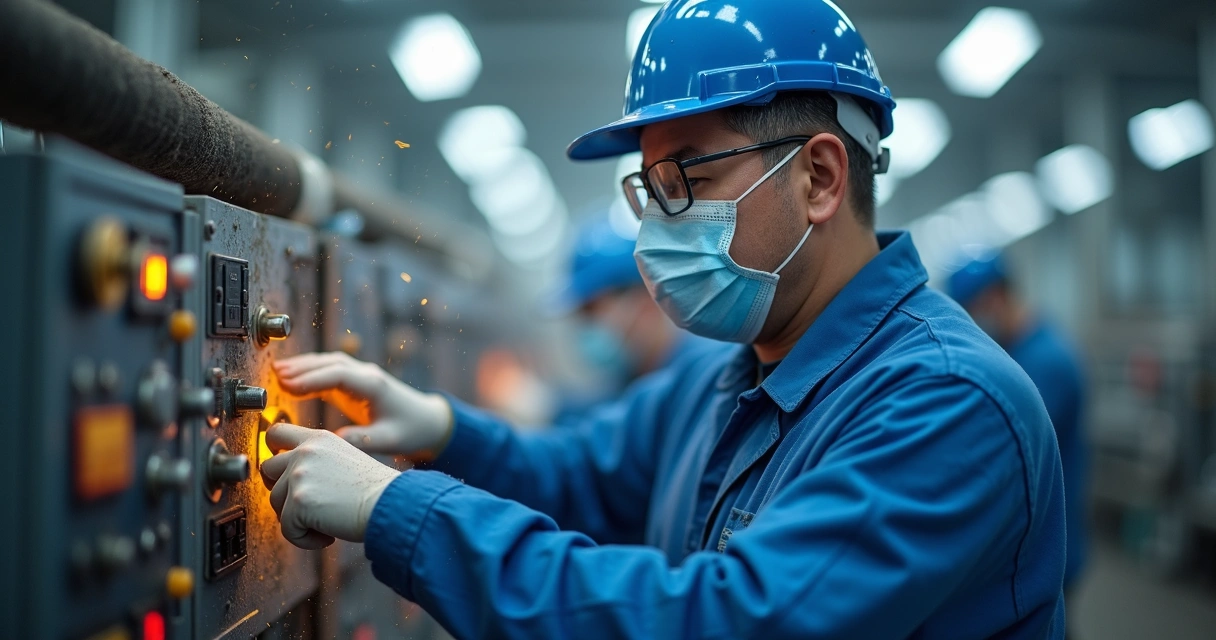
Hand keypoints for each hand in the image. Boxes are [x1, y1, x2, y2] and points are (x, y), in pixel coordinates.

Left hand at [261, 423, 398, 548]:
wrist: (392, 505)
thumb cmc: (375, 490)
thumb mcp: (343, 459)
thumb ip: (314, 461)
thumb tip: (287, 480)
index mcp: (318, 439)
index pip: (276, 432)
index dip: (270, 451)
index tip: (277, 470)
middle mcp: (306, 452)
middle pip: (267, 470)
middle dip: (281, 491)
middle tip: (306, 505)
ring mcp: (299, 475)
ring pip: (275, 502)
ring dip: (296, 519)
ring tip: (326, 523)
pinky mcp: (299, 501)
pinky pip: (287, 529)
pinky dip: (305, 540)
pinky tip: (328, 535)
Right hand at [274, 352, 452, 458]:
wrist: (427, 421)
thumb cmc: (411, 430)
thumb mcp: (390, 440)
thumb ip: (364, 440)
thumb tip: (335, 441)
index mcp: (374, 386)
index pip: (339, 375)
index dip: (313, 379)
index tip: (289, 385)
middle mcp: (367, 375)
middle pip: (331, 364)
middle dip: (303, 368)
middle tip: (275, 375)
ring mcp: (361, 375)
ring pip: (329, 363)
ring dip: (304, 366)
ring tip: (277, 372)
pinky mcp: (355, 382)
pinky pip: (330, 371)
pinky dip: (311, 372)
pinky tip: (292, 377)